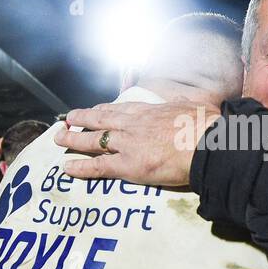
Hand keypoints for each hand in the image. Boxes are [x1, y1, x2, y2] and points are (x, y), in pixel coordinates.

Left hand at [55, 101, 216, 185]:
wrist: (208, 146)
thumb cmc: (208, 128)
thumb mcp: (197, 106)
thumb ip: (186, 105)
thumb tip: (186, 101)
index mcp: (151, 111)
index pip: (122, 108)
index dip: (105, 109)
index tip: (95, 108)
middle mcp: (134, 124)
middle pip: (101, 119)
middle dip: (82, 118)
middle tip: (67, 118)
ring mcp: (128, 144)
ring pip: (93, 140)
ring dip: (73, 138)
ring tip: (58, 138)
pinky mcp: (128, 165)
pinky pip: (99, 166)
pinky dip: (81, 167)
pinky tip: (67, 167)